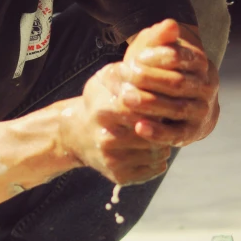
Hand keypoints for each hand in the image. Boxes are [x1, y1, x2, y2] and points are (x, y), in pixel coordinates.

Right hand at [59, 67, 171, 185]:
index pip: (145, 107)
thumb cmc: (96, 101)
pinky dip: (159, 158)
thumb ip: (129, 69)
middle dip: (164, 124)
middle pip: (155, 131)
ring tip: (159, 132)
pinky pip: (155, 168)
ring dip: (164, 141)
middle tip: (166, 117)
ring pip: (159, 151)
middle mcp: (108, 139)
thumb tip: (154, 64)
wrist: (74, 134)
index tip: (164, 99)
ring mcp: (114, 161)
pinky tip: (152, 147)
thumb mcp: (105, 78)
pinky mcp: (120, 176)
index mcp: (105, 110)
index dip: (159, 103)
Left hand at [121, 19, 218, 146]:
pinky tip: (139, 127)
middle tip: (124, 77)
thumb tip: (170, 25)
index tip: (135, 58)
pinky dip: (158, 132)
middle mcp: (207, 88)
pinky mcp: (191, 133)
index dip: (158, 58)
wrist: (178, 103)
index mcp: (201, 64)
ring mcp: (201, 111)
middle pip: (178, 83)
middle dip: (149, 79)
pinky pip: (176, 134)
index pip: (182, 58)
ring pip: (177, 108)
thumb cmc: (161, 71)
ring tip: (125, 97)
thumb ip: (161, 38)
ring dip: (150, 104)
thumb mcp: (158, 52)